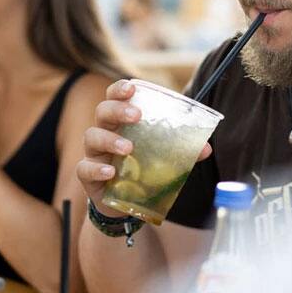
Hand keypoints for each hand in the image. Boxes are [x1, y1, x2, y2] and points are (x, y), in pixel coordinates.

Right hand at [76, 80, 211, 213]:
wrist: (124, 205)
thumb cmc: (141, 171)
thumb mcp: (161, 159)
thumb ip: (181, 151)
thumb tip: (206, 148)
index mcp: (121, 123)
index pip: (114, 97)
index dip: (120, 89)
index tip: (132, 87)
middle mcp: (104, 133)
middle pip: (102, 111)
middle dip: (118, 109)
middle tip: (136, 116)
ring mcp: (94, 154)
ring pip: (92, 137)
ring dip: (109, 139)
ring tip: (128, 148)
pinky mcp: (88, 176)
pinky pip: (85, 168)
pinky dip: (96, 168)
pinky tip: (110, 172)